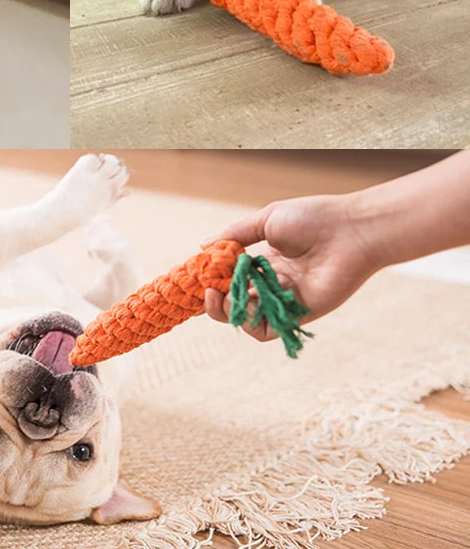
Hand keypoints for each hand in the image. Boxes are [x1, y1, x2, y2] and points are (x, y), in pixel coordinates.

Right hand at [203, 194, 381, 341]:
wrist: (351, 230)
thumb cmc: (313, 218)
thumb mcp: (266, 220)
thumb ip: (235, 235)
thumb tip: (203, 246)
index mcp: (265, 261)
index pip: (232, 278)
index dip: (212, 280)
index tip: (198, 276)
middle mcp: (272, 283)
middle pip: (235, 302)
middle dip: (214, 300)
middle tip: (206, 290)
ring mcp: (284, 300)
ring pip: (246, 318)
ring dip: (226, 310)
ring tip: (218, 294)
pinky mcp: (298, 313)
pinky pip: (266, 329)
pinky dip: (248, 322)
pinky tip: (241, 302)